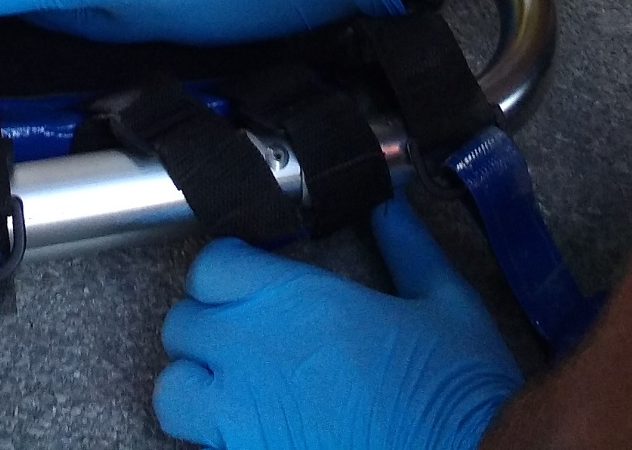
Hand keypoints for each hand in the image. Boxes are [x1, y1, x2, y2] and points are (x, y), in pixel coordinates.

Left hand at [154, 196, 521, 449]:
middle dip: (205, 324)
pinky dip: (215, 439)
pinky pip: (201, 447)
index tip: (248, 279)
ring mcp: (247, 421)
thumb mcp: (445, 302)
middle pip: (182, 324)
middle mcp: (259, 354)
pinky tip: (254, 434)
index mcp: (300, 302)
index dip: (227, 269)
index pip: (212, 265)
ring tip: (230, 392)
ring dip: (193, 386)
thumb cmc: (458, 393)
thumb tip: (390, 206)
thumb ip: (409, 247)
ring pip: (172, 393)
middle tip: (241, 334)